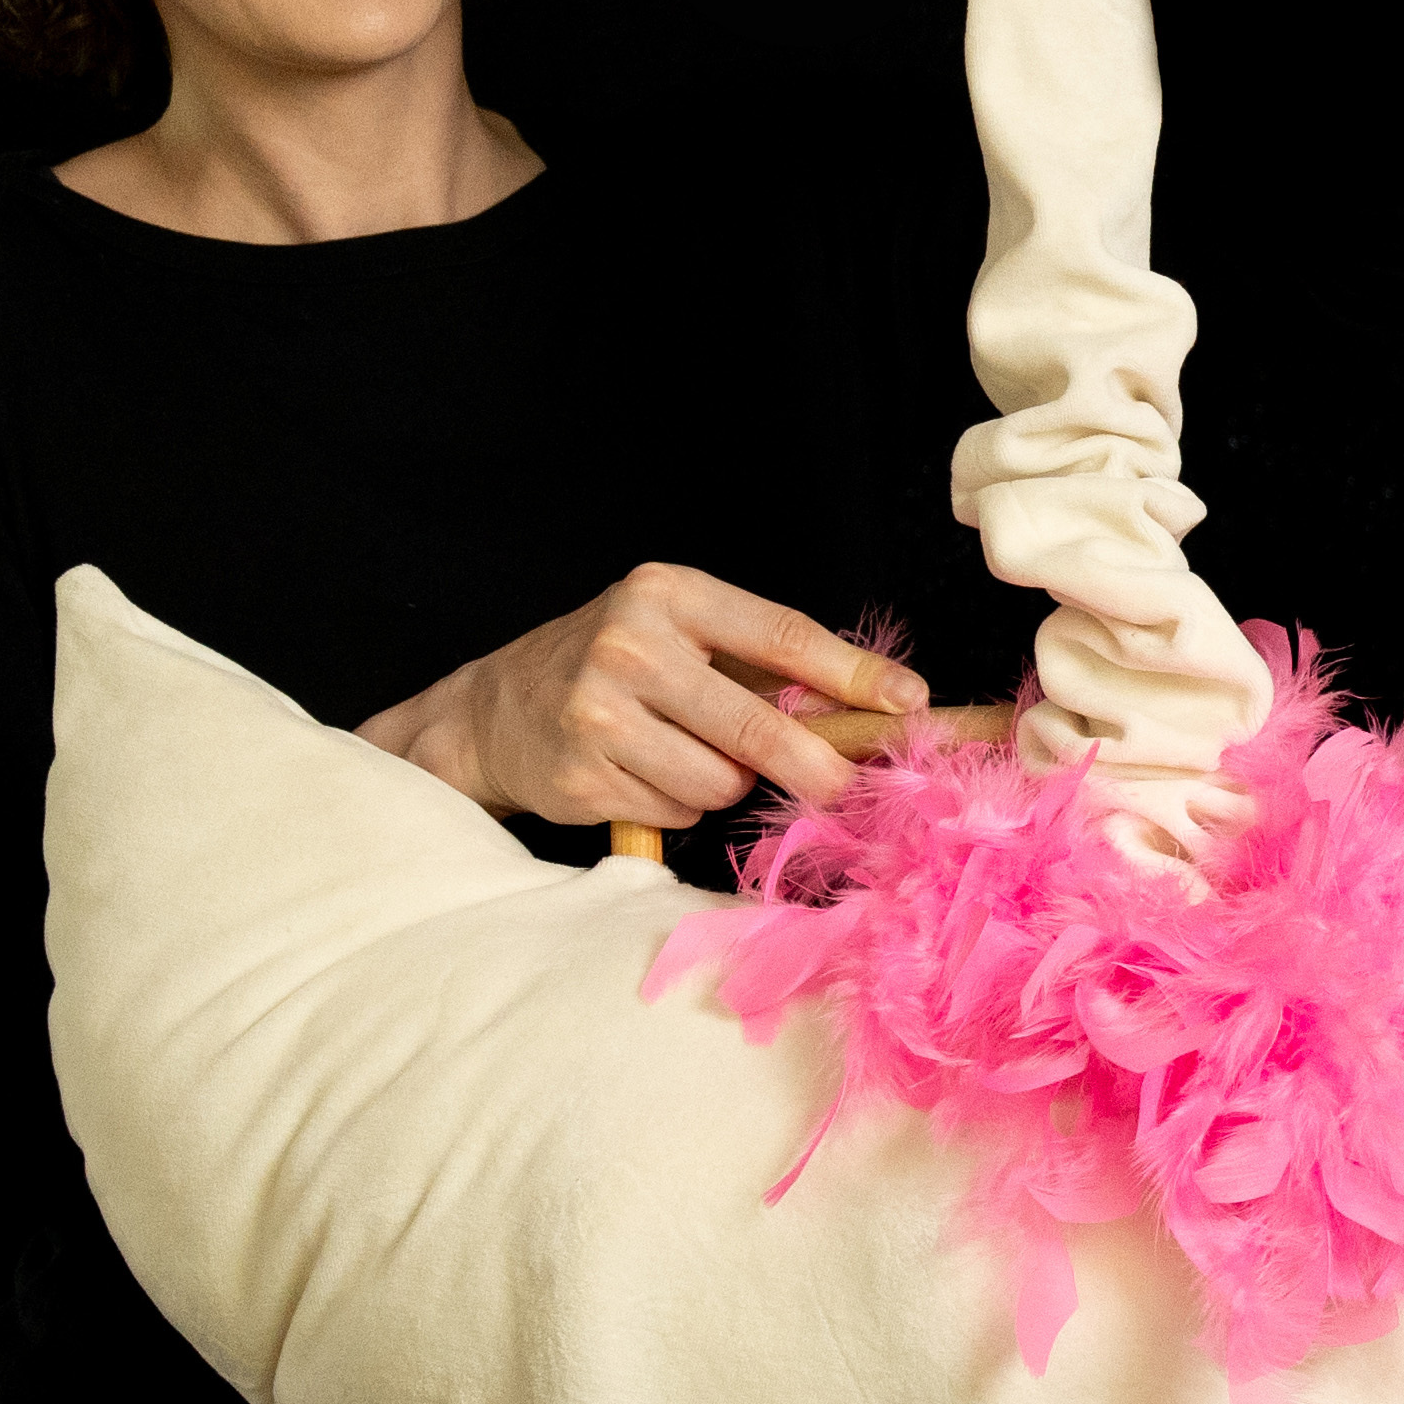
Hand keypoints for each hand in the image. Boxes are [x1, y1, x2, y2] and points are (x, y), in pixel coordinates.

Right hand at [363, 566, 933, 826]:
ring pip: (720, 780)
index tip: (909, 700)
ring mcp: (600, 712)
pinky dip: (678, 803)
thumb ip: (762, 663)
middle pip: (758, 725)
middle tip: (848, 785)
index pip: (781, 634)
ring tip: (685, 753)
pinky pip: (675, 809)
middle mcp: (630, 644)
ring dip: (725, 783)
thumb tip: (875, 705)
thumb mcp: (681, 633)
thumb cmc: (615, 666)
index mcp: (668, 593)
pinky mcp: (583, 774)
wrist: (495, 710)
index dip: (853, 673)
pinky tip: (643, 774)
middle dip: (817, 765)